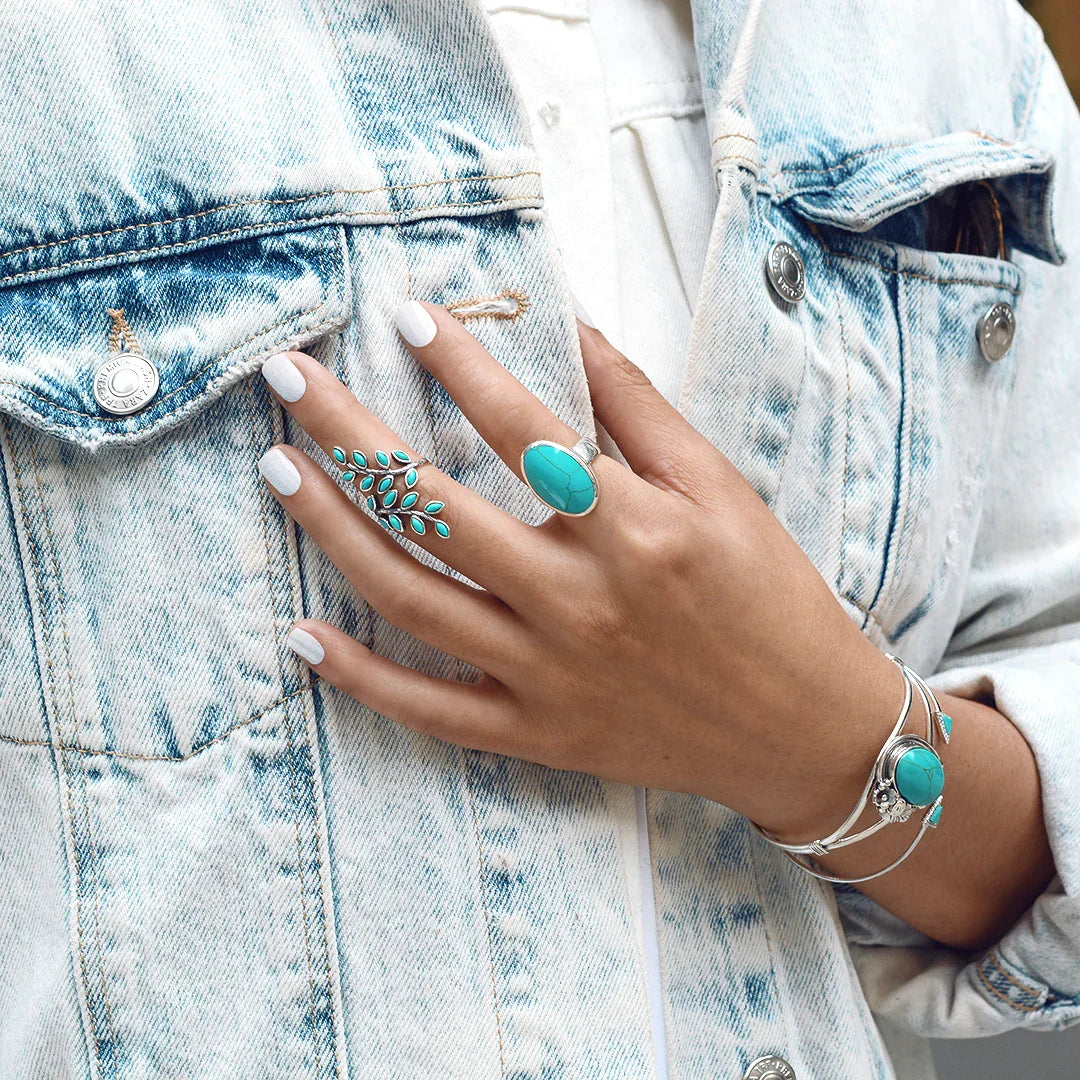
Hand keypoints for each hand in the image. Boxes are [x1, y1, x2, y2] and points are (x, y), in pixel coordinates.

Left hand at [257, 300, 901, 839]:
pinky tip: (303, 634)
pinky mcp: (536, 731)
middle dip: (349, 434)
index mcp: (633, 530)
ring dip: (334, 532)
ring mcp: (548, 675)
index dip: (459, 363)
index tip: (406, 316)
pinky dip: (361, 677)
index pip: (522, 428)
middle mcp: (579, 601)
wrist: (802, 727)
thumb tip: (571, 324)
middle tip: (287, 379)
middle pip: (435, 508)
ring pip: (413, 598)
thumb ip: (639, 406)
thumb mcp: (721, 488)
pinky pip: (430, 709)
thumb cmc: (771, 596)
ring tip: (280, 471)